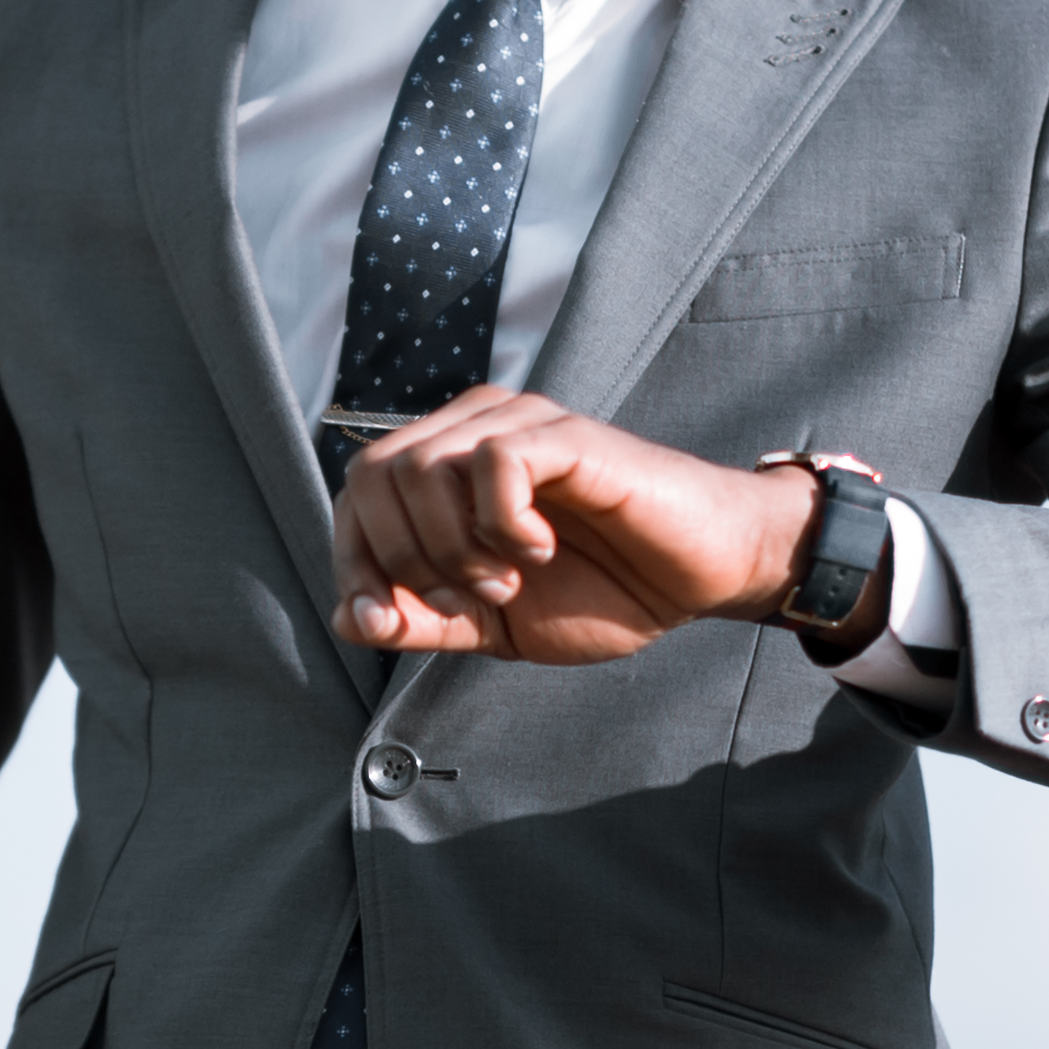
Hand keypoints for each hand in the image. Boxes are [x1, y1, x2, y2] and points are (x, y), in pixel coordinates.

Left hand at [331, 389, 816, 660]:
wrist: (699, 577)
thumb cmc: (602, 588)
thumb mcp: (490, 624)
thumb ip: (420, 620)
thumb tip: (349, 619)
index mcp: (445, 465)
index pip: (355, 497)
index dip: (354, 565)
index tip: (391, 624)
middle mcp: (472, 428)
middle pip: (372, 476)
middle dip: (399, 561)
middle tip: (464, 604)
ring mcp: (520, 424)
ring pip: (421, 468)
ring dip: (452, 549)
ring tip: (506, 582)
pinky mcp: (567, 435)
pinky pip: (492, 463)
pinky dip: (502, 525)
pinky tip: (539, 551)